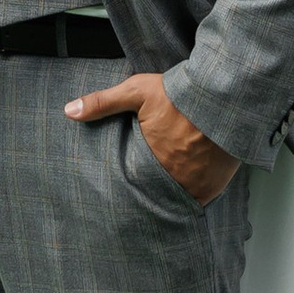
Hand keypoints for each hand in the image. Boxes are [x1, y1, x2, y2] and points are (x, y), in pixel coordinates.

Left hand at [64, 70, 238, 205]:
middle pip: (157, 196)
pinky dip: (196, 193)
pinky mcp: (217, 184)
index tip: (129, 189)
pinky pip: (202, 198)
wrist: (225, 95)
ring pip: (180, 200)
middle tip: (147, 194)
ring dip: (174, 196)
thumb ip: (103, 103)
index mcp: (151, 162)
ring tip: (168, 193)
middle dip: (152, 196)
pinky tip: (192, 185)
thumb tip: (68, 111)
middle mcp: (174, 180)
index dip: (132, 187)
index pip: (134, 187)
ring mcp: (197, 186)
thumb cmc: (179, 93)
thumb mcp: (137, 92)